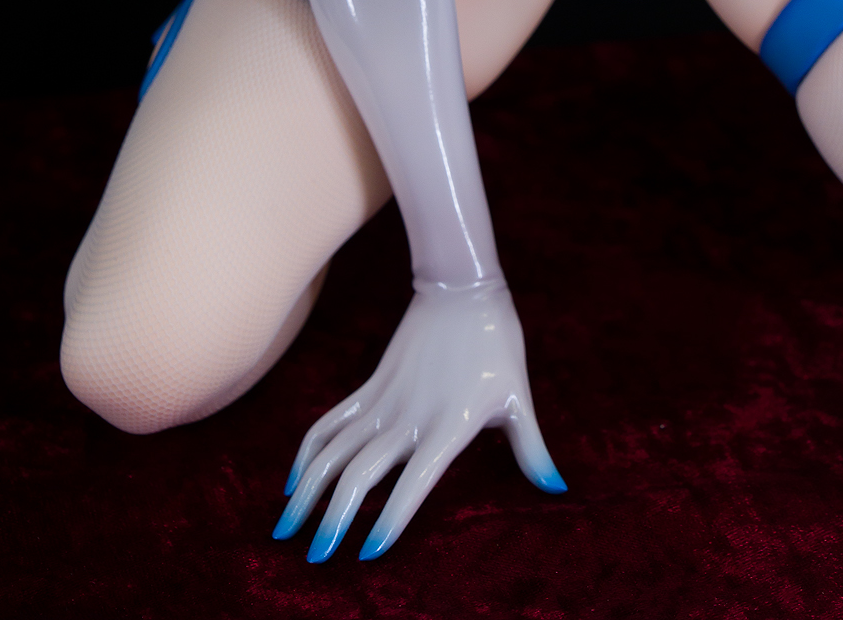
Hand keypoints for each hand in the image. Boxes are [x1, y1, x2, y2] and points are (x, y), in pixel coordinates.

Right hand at [273, 281, 563, 561]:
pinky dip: (309, 451)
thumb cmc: (497, 344)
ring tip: (286, 529)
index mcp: (449, 424)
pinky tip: (295, 481)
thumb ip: (532, 450)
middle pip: (360, 473)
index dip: (391, 519)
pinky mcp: (370, 384)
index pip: (414, 483)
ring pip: (334, 449)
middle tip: (315, 558)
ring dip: (308, 491)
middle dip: (334, 519)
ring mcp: (385, 398)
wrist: (461, 285)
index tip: (368, 554)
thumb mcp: (518, 398)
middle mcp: (410, 415)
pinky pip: (330, 421)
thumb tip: (557, 489)